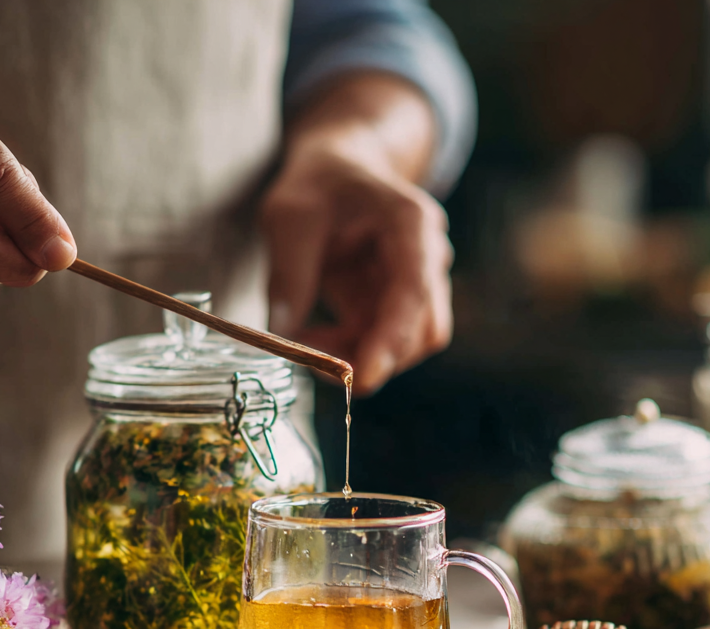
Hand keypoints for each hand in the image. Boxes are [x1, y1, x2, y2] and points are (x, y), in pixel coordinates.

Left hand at [261, 129, 452, 394]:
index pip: (414, 293)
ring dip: (357, 357)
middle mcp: (427, 257)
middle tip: (308, 353)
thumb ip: (288, 273)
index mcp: (410, 223)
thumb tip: (282, 336)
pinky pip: (383, 346)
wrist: (337, 171)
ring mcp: (419, 285)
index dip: (391, 340)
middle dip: (368, 356)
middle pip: (419, 332)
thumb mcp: (289, 216)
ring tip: (306, 338)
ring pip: (405, 347)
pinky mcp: (399, 307)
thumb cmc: (318, 184)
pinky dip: (350, 353)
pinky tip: (314, 337)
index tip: (363, 377)